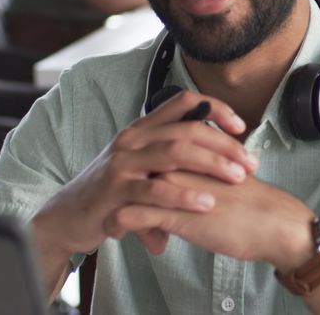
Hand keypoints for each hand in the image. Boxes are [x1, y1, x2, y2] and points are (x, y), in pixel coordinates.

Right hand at [31, 91, 258, 261]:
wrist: (68, 216)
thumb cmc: (112, 191)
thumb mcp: (142, 167)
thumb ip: (172, 159)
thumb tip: (216, 155)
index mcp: (142, 128)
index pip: (183, 102)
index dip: (215, 108)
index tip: (241, 126)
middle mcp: (132, 138)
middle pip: (187, 129)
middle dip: (224, 145)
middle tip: (251, 162)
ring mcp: (122, 163)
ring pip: (175, 153)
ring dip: (211, 165)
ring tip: (237, 178)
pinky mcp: (114, 191)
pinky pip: (154, 190)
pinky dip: (183, 196)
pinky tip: (206, 203)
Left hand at [104, 172, 316, 270]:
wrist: (275, 223)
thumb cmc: (255, 203)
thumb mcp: (224, 174)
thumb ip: (203, 169)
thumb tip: (187, 177)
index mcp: (192, 149)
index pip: (152, 151)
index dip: (140, 169)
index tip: (135, 185)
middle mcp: (179, 162)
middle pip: (136, 167)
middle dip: (124, 188)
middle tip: (118, 204)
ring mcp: (174, 186)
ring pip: (128, 190)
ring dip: (116, 206)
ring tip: (111, 223)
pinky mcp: (174, 213)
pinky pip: (132, 216)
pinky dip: (121, 224)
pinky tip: (119, 233)